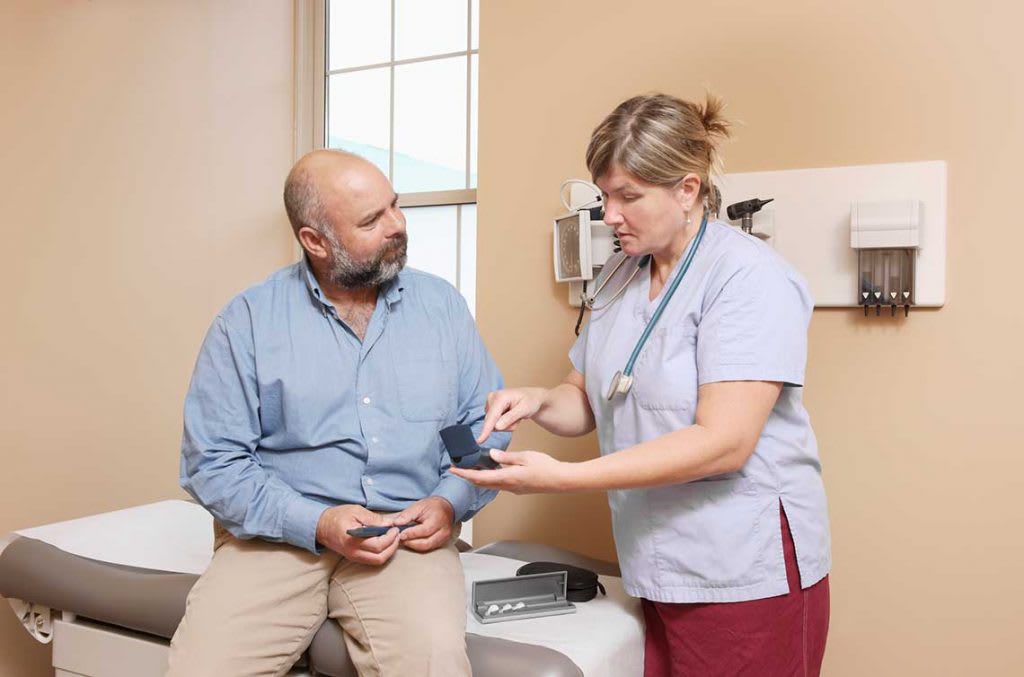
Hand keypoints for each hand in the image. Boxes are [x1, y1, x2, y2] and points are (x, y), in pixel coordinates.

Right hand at [316, 505, 399, 565]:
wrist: (321, 526)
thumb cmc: (338, 516)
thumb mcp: (356, 511)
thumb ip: (374, 518)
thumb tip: (390, 523)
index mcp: (354, 540)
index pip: (378, 545)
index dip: (391, 538)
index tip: (395, 528)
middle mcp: (354, 552)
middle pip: (380, 557)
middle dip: (393, 546)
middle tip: (397, 534)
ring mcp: (354, 557)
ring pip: (377, 561)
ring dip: (389, 551)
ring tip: (393, 538)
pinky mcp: (354, 557)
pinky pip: (372, 560)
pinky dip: (382, 553)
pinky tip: (385, 543)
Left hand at [392, 496, 455, 551]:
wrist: (446, 507)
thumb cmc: (432, 506)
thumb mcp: (418, 506)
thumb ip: (406, 515)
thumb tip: (395, 523)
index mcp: (437, 520)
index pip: (424, 531)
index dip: (411, 534)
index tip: (400, 534)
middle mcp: (443, 531)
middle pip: (426, 543)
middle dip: (411, 543)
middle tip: (400, 539)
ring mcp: (444, 538)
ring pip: (427, 547)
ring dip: (413, 545)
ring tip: (405, 540)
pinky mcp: (442, 542)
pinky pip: (429, 548)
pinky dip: (419, 546)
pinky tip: (412, 541)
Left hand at [450, 449, 573, 493]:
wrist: (560, 480)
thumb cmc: (545, 467)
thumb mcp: (525, 457)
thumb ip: (506, 457)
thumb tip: (491, 455)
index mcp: (507, 477)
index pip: (479, 477)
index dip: (464, 474)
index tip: (453, 470)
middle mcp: (507, 486)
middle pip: (481, 483)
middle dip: (468, 476)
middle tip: (457, 468)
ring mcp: (513, 489)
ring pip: (489, 485)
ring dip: (478, 477)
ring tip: (471, 467)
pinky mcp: (517, 488)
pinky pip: (498, 484)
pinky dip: (489, 478)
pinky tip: (490, 469)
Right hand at [476, 387, 546, 443]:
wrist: (532, 397)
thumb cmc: (530, 401)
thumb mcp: (524, 409)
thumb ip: (510, 418)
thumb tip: (497, 426)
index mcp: (500, 397)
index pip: (491, 417)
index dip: (485, 430)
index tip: (479, 440)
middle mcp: (492, 398)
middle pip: (492, 422)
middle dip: (506, 425)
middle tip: (518, 418)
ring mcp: (491, 403)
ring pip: (494, 424)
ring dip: (506, 425)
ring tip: (516, 416)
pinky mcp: (491, 408)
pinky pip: (495, 423)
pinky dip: (504, 423)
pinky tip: (511, 416)